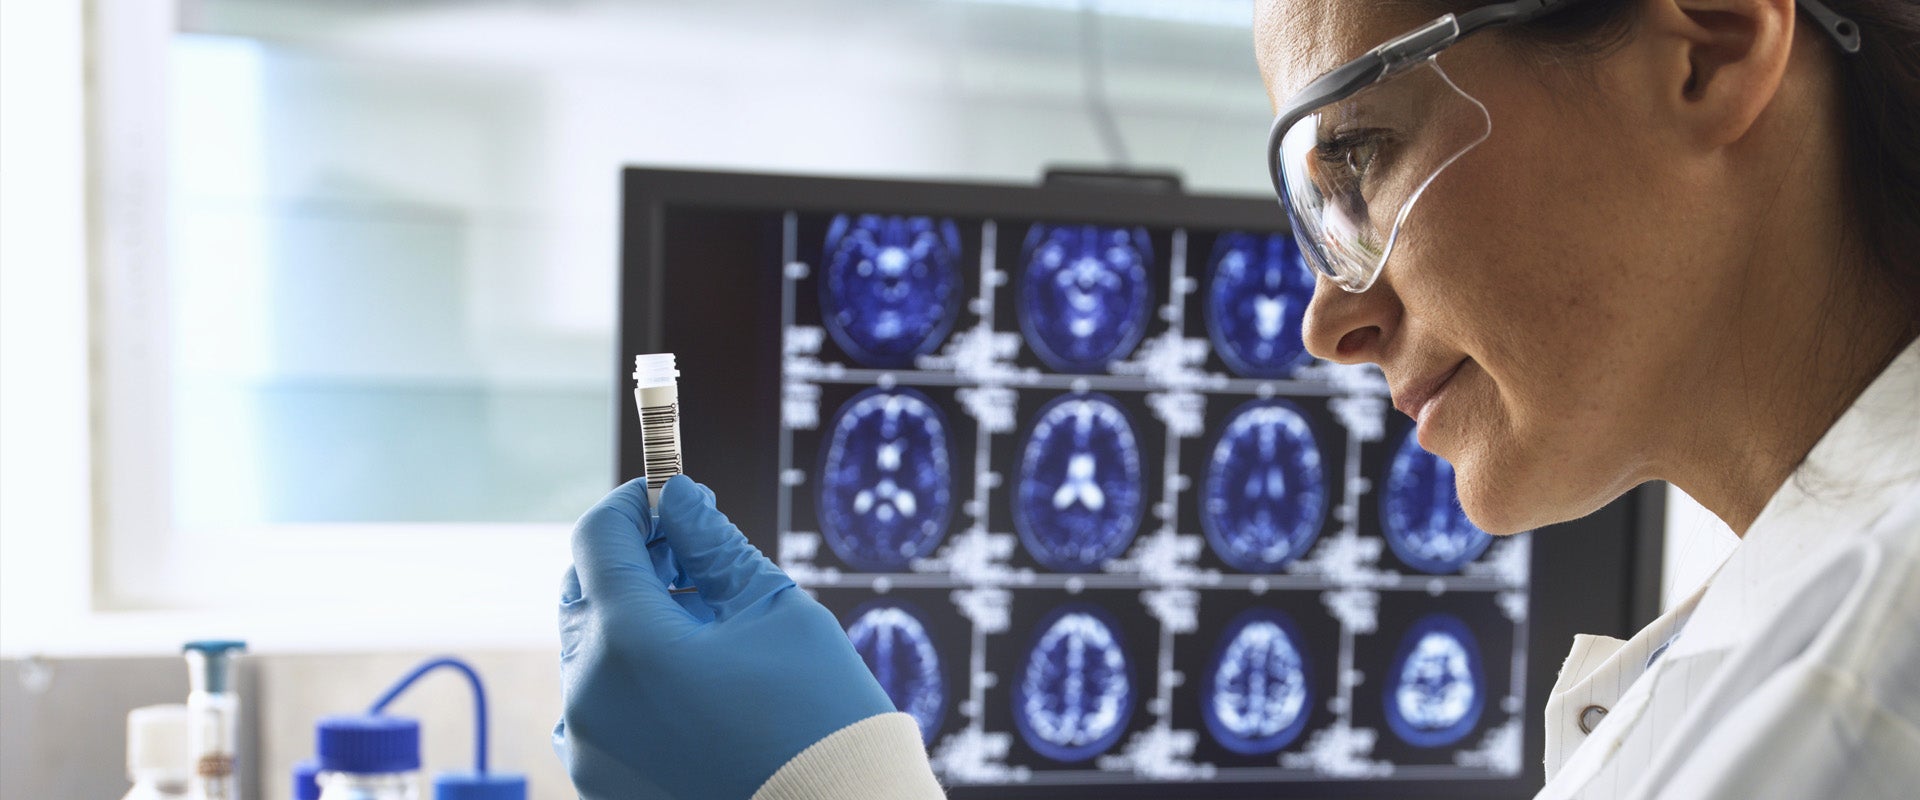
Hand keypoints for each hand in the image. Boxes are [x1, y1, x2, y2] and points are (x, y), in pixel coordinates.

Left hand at [554, 475, 896, 799]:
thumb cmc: (818, 716)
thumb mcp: (775, 609)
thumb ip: (713, 544)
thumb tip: (677, 498)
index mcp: (629, 642)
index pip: (599, 538)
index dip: (634, 504)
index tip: (669, 494)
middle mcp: (589, 697)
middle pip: (584, 594)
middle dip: (632, 562)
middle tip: (691, 555)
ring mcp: (588, 749)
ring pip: (589, 654)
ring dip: (632, 624)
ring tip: (704, 630)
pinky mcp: (600, 785)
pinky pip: (599, 710)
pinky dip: (631, 682)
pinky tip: (693, 685)